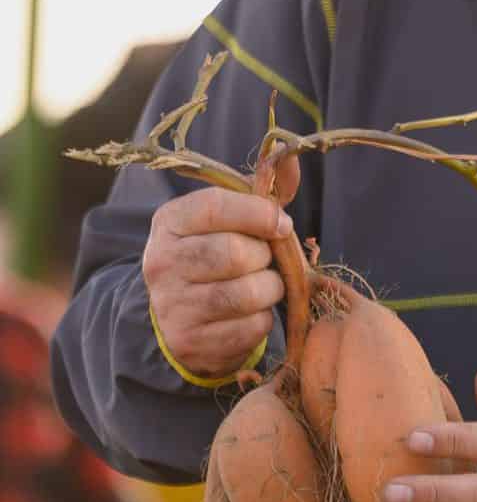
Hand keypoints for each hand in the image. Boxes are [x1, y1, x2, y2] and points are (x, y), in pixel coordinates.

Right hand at [142, 186, 290, 376]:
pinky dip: (263, 319)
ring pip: (247, 293)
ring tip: (262, 285)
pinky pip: (251, 327)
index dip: (258, 213)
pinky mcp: (191, 342)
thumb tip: (290, 159)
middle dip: (264, 257)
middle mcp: (162, 262)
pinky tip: (250, 312)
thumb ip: (262, 193)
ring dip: (270, 289)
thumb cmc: (216, 255)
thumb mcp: (230, 220)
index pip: (214, 206)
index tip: (281, 224)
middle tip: (264, 260)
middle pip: (235, 253)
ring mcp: (173, 306)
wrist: (181, 317)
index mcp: (169, 222)